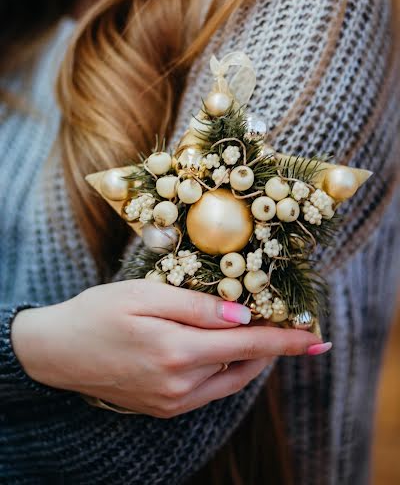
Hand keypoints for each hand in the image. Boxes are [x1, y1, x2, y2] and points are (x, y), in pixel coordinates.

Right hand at [11, 279, 325, 417]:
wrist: (57, 353)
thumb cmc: (97, 313)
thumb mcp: (143, 294)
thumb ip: (195, 306)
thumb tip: (240, 314)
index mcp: (176, 351)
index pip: (247, 343)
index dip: (286, 340)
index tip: (317, 337)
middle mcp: (179, 384)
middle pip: (244, 366)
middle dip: (271, 347)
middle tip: (290, 327)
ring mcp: (172, 401)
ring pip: (230, 381)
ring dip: (251, 359)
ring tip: (262, 335)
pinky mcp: (164, 407)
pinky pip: (210, 390)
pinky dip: (227, 369)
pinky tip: (226, 349)